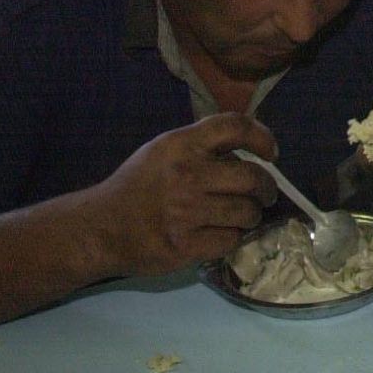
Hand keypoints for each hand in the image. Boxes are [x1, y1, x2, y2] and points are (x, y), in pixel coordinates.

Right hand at [88, 112, 277, 277]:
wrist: (100, 228)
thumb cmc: (138, 186)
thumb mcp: (164, 151)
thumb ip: (201, 146)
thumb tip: (250, 150)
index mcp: (181, 144)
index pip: (234, 127)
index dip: (262, 137)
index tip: (272, 153)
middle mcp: (186, 174)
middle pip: (251, 177)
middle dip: (267, 188)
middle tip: (266, 195)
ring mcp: (186, 212)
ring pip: (246, 212)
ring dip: (251, 215)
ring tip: (243, 215)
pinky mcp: (185, 245)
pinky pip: (230, 240)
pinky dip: (232, 237)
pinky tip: (222, 233)